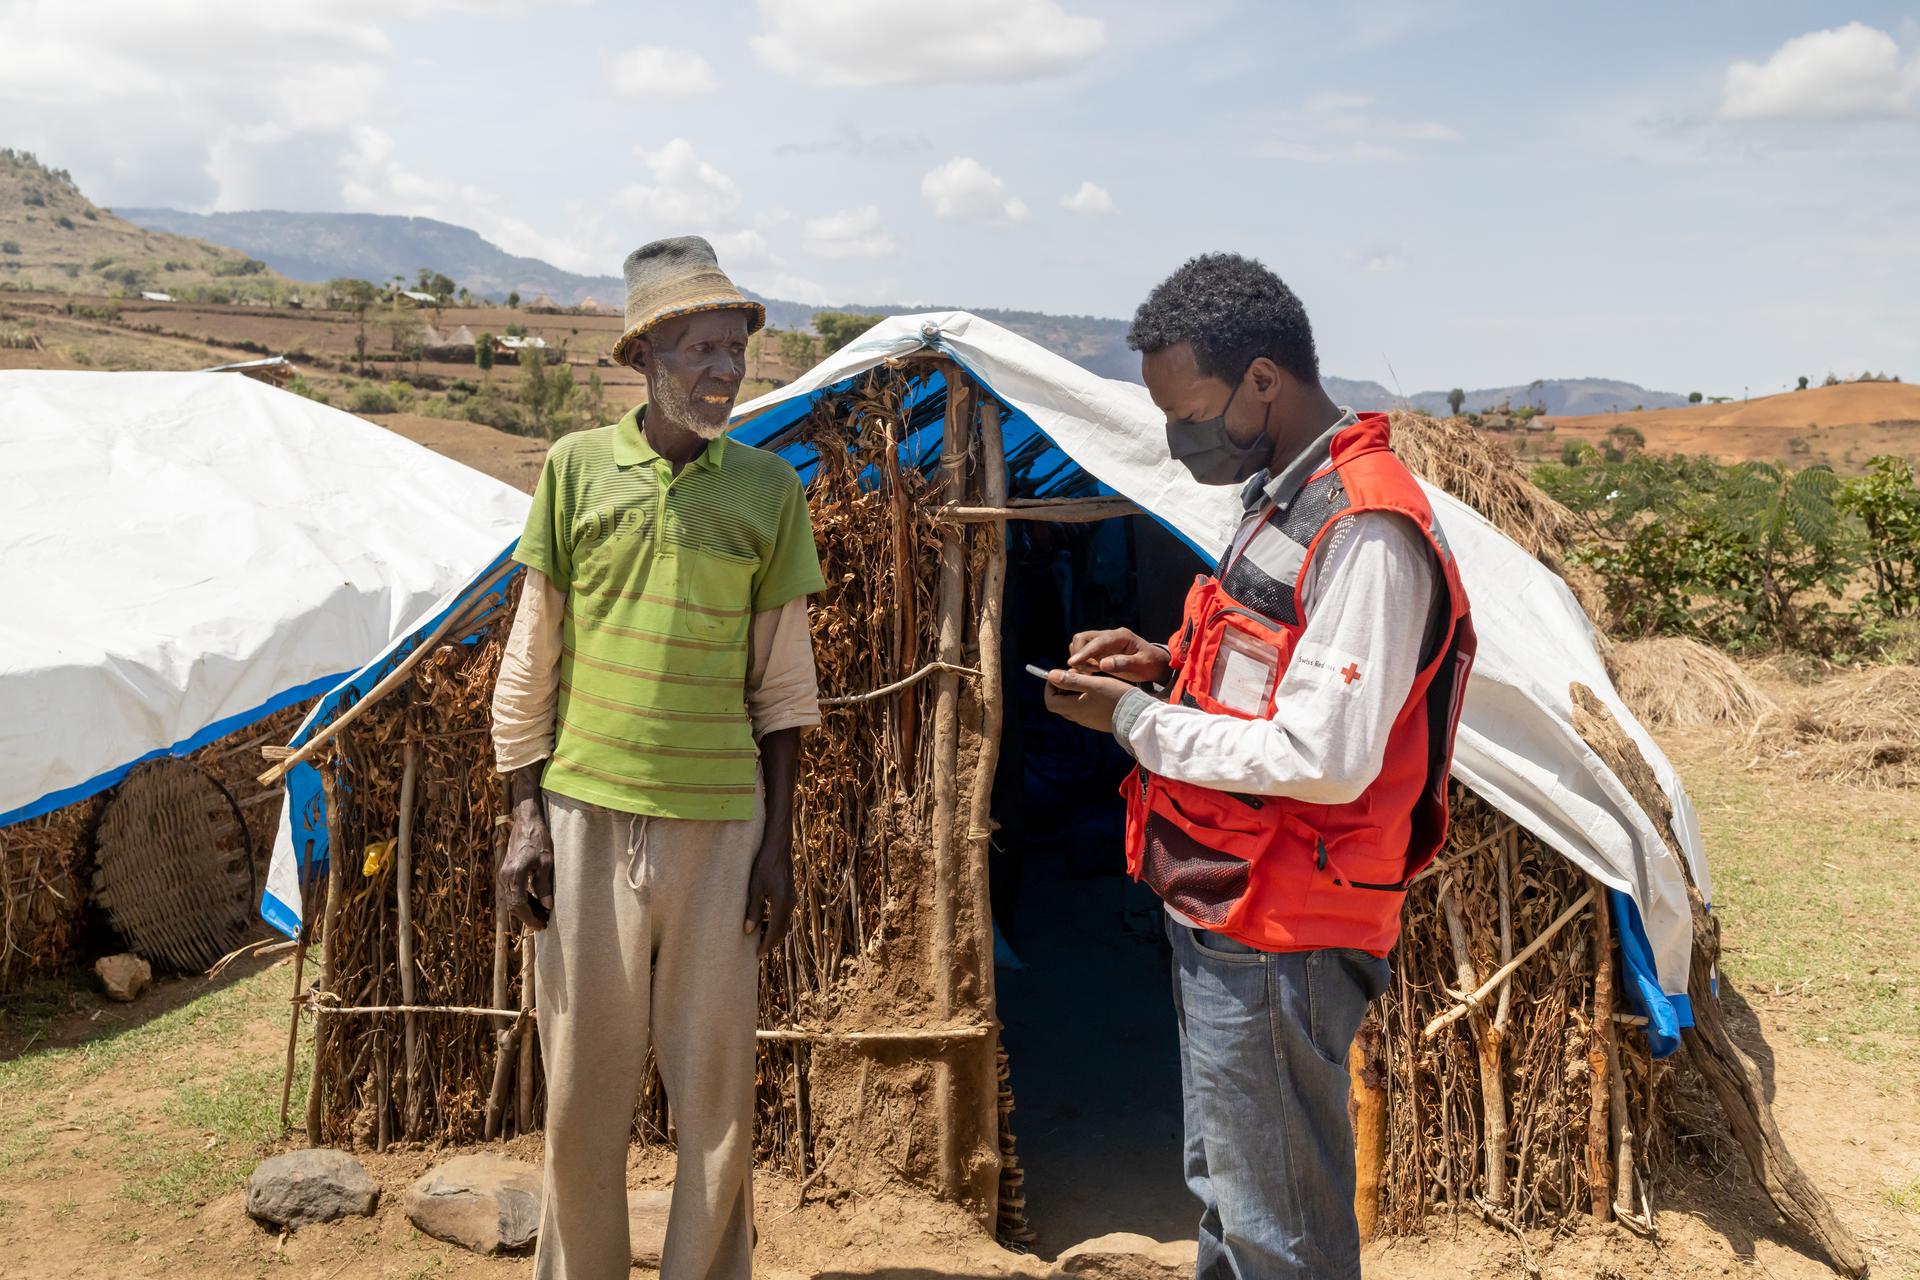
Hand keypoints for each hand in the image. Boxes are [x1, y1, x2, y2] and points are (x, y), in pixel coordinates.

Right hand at [498, 800, 554, 931]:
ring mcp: (504, 874)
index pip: (519, 905)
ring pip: (512, 899)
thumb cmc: (538, 839)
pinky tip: (537, 902)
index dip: (530, 919)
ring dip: (526, 909)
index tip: (541, 926)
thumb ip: (544, 885)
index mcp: (514, 875)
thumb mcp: (546, 862)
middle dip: (528, 917)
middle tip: (544, 923)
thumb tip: (547, 906)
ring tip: (543, 914)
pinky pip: (513, 891)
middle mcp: (505, 876)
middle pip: (513, 906)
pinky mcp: (506, 872)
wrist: (525, 821)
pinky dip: (523, 899)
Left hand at [743, 831, 795, 958]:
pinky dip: (776, 922)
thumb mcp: (755, 887)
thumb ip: (753, 910)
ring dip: (773, 932)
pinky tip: (765, 922)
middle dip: (771, 942)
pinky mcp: (789, 892)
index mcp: (782, 903)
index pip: (774, 931)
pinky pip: (784, 913)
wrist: (777, 845)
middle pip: (782, 929)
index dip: (766, 944)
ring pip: (784, 922)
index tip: (757, 955)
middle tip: (758, 952)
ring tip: (760, 940)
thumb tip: (748, 931)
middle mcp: (790, 903)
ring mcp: (791, 897)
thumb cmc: (764, 864)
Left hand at [1042, 668, 1134, 734]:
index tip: (1060, 674)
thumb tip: (1050, 675)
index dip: (1050, 687)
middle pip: (1060, 703)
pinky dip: (1084, 697)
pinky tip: (1098, 689)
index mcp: (1075, 709)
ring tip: (1089, 679)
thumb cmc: (1116, 697)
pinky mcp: (1097, 721)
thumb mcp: (1094, 684)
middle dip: (1063, 687)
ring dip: (1074, 691)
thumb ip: (1072, 680)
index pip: (1050, 701)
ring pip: (1072, 705)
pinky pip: (1084, 709)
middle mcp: (1079, 718)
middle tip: (1077, 674)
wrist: (1138, 716)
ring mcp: (1088, 721)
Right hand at [1067, 628, 1169, 683]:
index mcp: (1121, 636)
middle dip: (1079, 655)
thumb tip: (1103, 664)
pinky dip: (1082, 662)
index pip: (1098, 642)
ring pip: (1080, 644)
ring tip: (1092, 672)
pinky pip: (1084, 652)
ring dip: (1080, 659)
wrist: (1155, 663)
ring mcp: (1104, 641)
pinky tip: (1090, 672)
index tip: (1072, 663)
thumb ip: (1124, 664)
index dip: (1084, 652)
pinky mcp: (1100, 649)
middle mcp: (1110, 635)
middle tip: (1088, 672)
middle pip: (1083, 638)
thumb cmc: (1151, 664)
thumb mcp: (1142, 666)